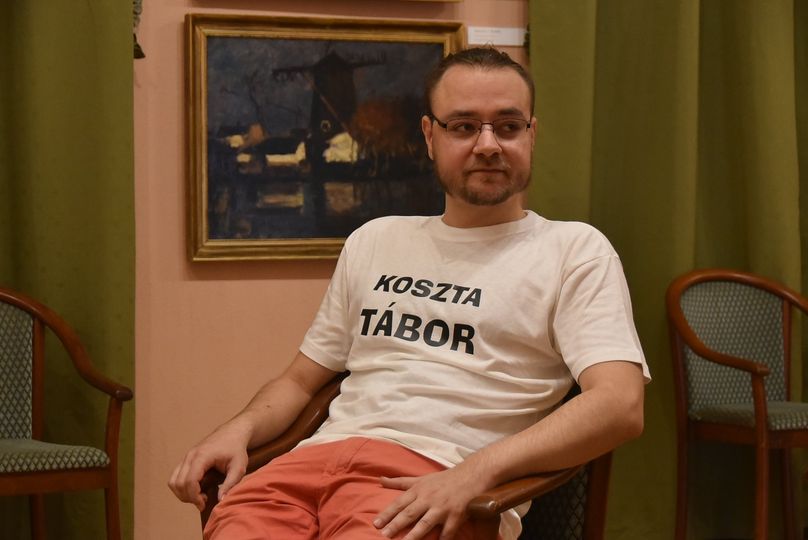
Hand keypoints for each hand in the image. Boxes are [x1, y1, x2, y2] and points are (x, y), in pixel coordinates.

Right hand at [168, 421, 251, 510]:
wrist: (232, 433)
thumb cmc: (236, 449)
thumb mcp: (239, 467)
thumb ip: (230, 484)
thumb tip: (220, 500)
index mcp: (202, 456)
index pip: (190, 481)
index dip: (194, 497)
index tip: (204, 504)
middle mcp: (190, 456)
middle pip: (178, 483)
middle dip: (189, 497)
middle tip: (204, 500)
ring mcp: (186, 457)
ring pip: (173, 482)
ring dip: (183, 493)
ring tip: (200, 495)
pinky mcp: (185, 460)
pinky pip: (175, 477)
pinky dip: (182, 487)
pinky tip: (197, 489)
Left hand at [373, 465, 489, 539]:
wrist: (470, 475)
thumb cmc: (442, 479)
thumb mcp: (420, 478)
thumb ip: (400, 482)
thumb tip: (380, 480)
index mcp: (419, 490)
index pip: (400, 503)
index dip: (387, 513)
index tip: (376, 523)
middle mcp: (429, 498)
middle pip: (410, 513)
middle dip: (396, 524)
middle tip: (384, 534)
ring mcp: (442, 507)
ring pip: (426, 523)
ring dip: (414, 534)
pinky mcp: (456, 514)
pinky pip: (448, 531)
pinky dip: (443, 539)